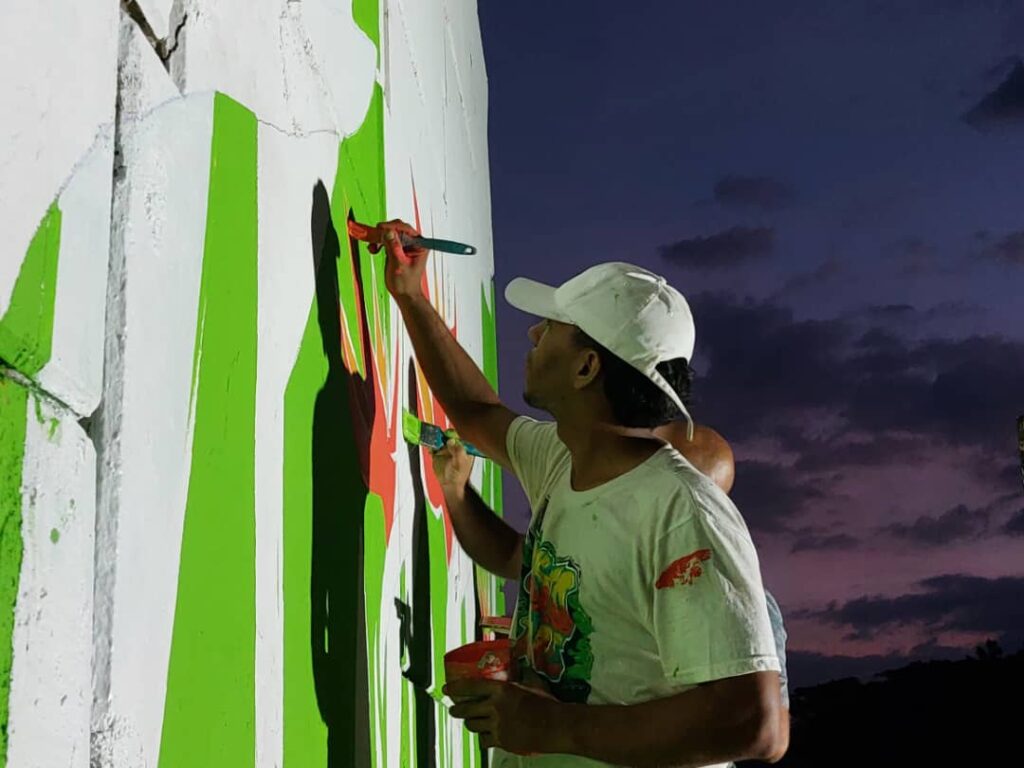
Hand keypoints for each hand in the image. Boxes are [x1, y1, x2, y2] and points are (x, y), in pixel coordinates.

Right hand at [374, 219, 429, 299]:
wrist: (404, 294)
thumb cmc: (405, 284)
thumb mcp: (398, 265)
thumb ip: (394, 247)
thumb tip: (388, 232)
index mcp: (420, 245)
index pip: (406, 229)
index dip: (392, 227)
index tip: (379, 228)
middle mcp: (414, 243)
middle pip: (397, 229)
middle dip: (383, 232)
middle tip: (372, 236)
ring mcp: (406, 245)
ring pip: (390, 233)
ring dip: (379, 238)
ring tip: (373, 247)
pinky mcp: (398, 249)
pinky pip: (387, 240)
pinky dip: (379, 243)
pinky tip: (374, 249)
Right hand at [431, 437, 474, 495]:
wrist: (450, 485)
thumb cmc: (459, 476)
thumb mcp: (460, 463)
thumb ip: (457, 451)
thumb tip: (451, 441)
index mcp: (464, 447)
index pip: (459, 435)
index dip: (453, 434)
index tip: (447, 436)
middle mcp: (455, 446)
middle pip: (448, 435)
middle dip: (443, 435)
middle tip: (438, 437)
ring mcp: (446, 449)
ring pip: (440, 439)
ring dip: (436, 439)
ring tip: (433, 441)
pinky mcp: (437, 453)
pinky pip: (433, 446)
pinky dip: (430, 445)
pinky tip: (431, 449)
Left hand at [444, 678, 564, 753]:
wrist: (555, 726)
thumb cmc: (546, 703)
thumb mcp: (533, 684)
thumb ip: (523, 676)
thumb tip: (523, 666)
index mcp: (501, 690)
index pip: (470, 687)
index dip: (455, 688)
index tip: (446, 689)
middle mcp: (494, 707)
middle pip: (466, 709)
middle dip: (456, 710)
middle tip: (454, 709)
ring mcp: (497, 725)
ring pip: (473, 725)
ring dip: (470, 723)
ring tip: (471, 722)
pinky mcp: (501, 741)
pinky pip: (484, 740)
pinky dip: (483, 738)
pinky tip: (486, 736)